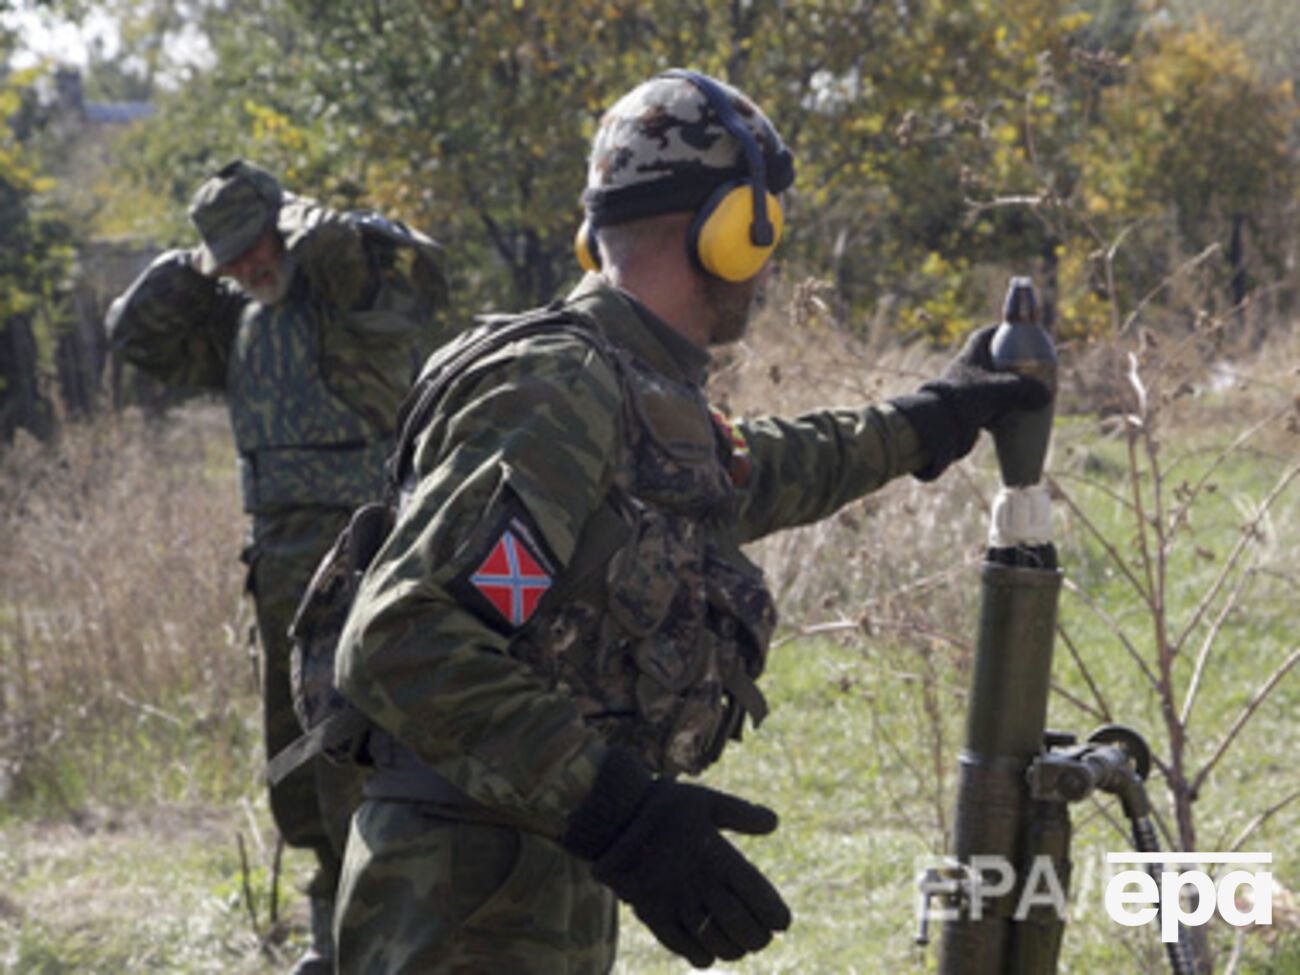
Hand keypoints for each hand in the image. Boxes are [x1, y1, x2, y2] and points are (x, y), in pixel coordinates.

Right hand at [562, 748, 790, 967]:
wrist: (614, 818)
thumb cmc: (664, 807)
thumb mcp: (706, 800)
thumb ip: (742, 813)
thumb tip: (774, 822)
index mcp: (720, 860)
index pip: (762, 902)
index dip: (777, 918)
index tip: (781, 922)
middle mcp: (703, 887)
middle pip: (745, 930)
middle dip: (759, 938)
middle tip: (761, 934)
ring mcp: (678, 904)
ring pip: (718, 945)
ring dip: (734, 949)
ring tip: (739, 944)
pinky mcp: (655, 916)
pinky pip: (686, 949)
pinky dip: (703, 955)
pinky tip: (708, 949)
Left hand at [892, 325, 1050, 479]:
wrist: (937, 426)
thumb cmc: (965, 398)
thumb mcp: (999, 389)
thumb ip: (1025, 388)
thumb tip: (1046, 395)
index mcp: (971, 353)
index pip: (988, 334)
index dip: (1005, 332)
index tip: (1023, 335)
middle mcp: (967, 368)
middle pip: (995, 360)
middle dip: (1014, 365)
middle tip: (1033, 370)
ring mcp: (966, 389)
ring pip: (993, 384)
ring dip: (1010, 389)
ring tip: (1029, 394)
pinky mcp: (967, 409)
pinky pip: (990, 405)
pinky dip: (1003, 408)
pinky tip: (1016, 415)